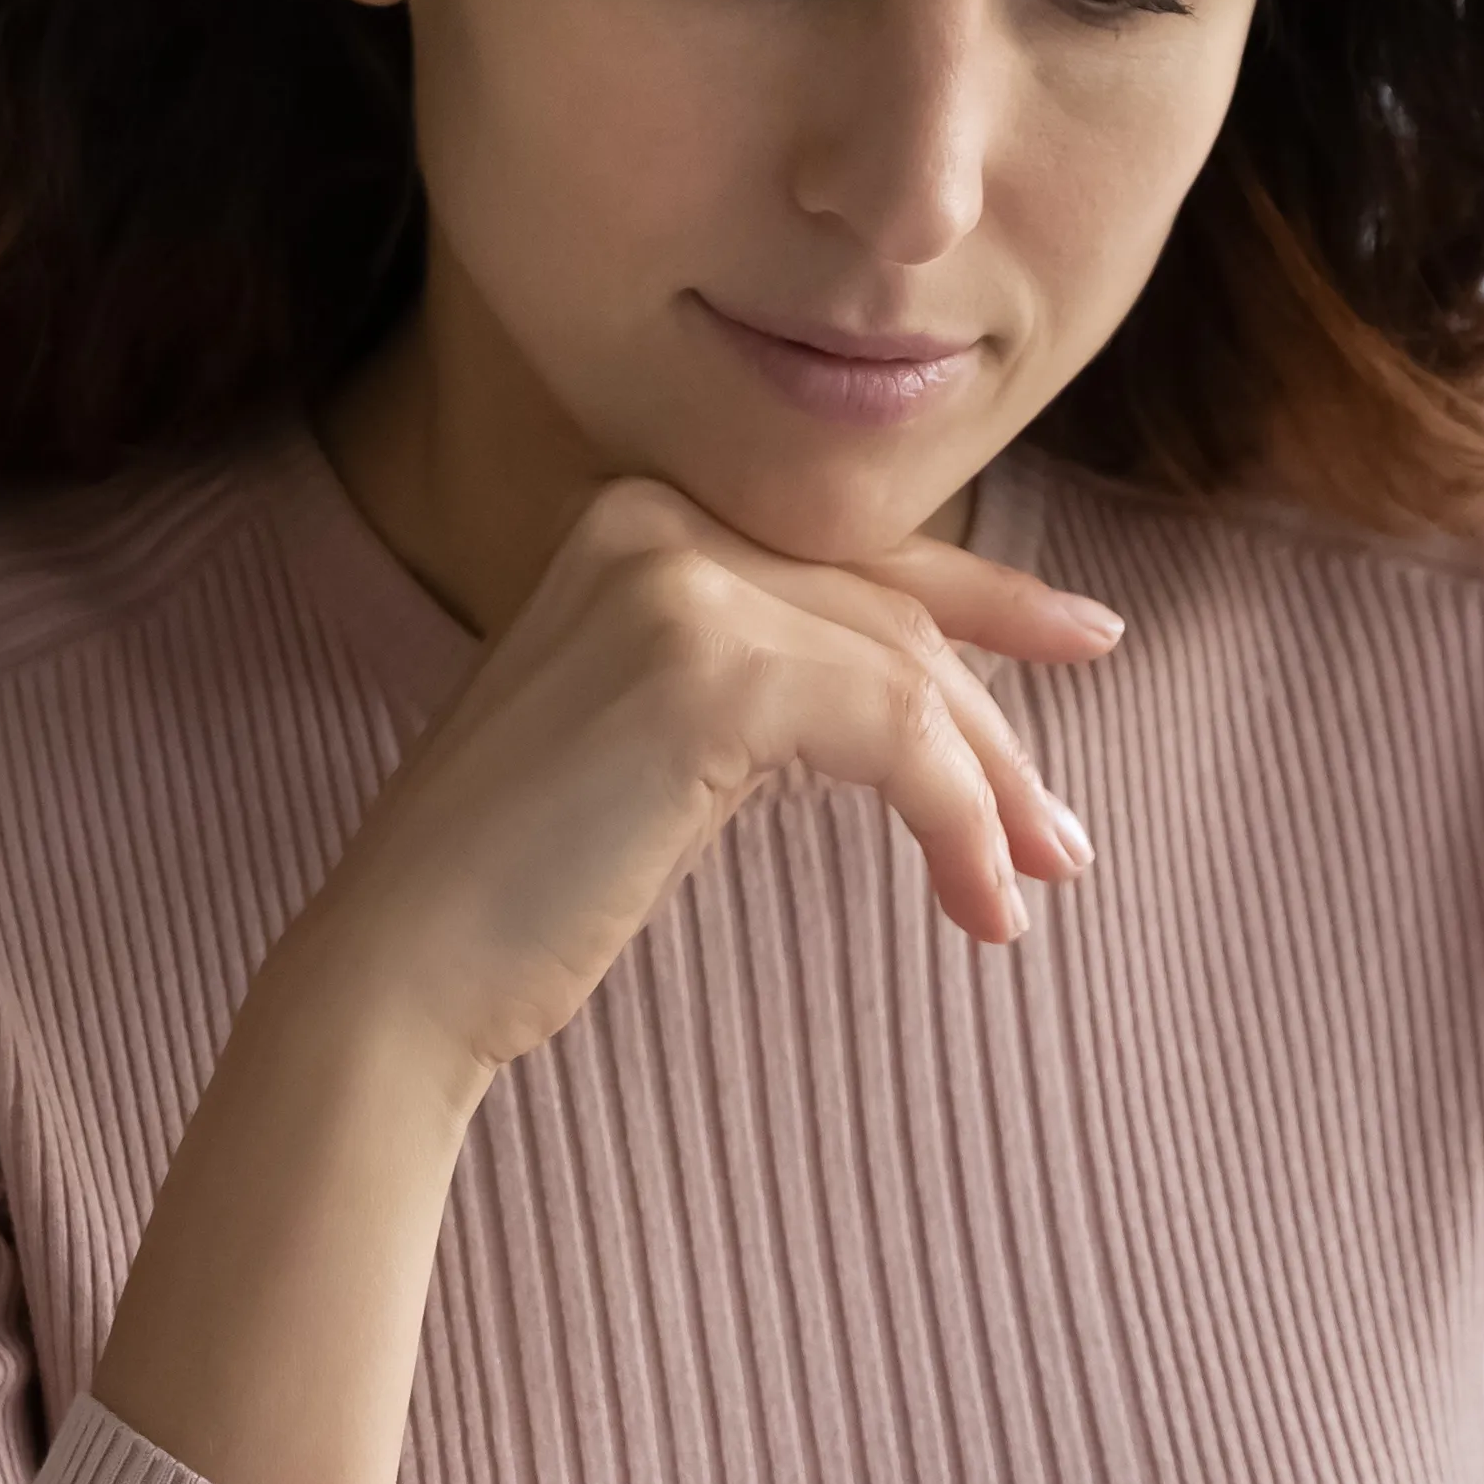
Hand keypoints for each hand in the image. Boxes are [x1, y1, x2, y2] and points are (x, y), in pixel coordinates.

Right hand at [300, 472, 1116, 1076]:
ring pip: (905, 677)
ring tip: (1032, 885)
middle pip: (886, 613)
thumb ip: (759, 679)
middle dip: (994, 730)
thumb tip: (926, 698)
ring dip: (989, 793)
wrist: (403, 965)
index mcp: (630, 517)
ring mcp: (674, 582)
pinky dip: (957, 820)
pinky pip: (895, 734)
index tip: (1080, 638)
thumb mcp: (653, 740)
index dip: (979, 600)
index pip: (845, 553)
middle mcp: (651, 519)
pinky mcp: (707, 668)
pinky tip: (977, 901)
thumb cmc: (521, 885)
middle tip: (1064, 839)